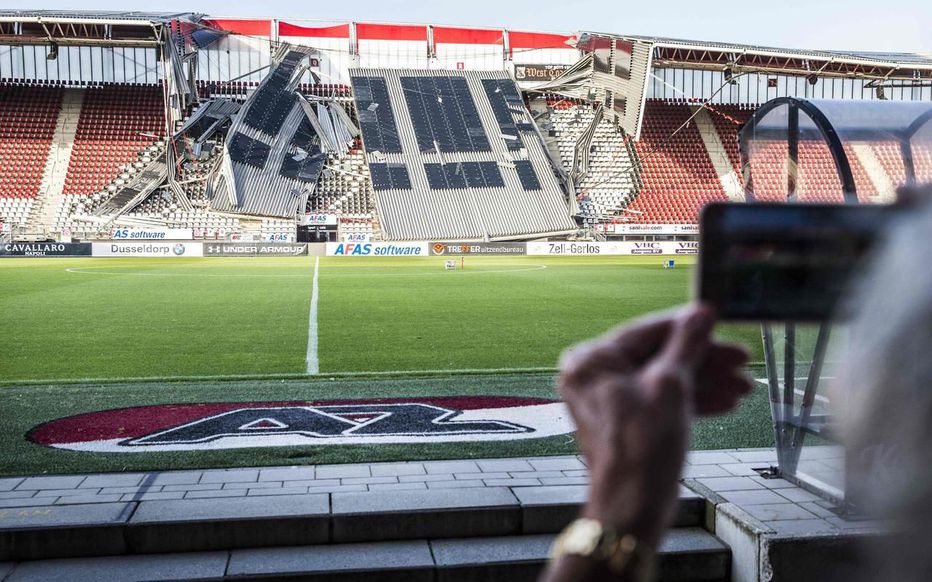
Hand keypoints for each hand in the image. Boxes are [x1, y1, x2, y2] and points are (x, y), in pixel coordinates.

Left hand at [558, 304, 751, 546]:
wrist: (633, 508)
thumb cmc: (642, 448)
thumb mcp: (671, 386)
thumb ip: (686, 344)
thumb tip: (701, 311)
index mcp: (592, 360)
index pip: (647, 331)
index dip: (689, 327)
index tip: (720, 320)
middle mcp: (593, 376)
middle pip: (657, 355)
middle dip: (702, 361)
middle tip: (741, 360)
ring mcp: (606, 400)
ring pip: (661, 379)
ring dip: (703, 382)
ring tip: (742, 387)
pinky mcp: (622, 421)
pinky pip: (657, 400)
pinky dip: (689, 401)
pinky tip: (725, 403)